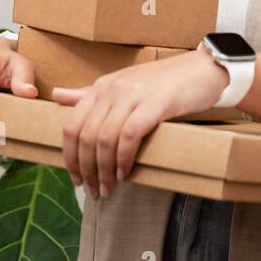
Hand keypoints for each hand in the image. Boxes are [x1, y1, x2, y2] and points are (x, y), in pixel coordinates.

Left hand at [52, 50, 229, 198]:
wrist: (203, 69)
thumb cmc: (165, 83)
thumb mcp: (124, 85)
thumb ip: (90, 94)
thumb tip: (57, 96)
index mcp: (102, 86)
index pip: (71, 125)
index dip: (70, 157)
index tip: (77, 179)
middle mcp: (113, 89)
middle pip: (86, 136)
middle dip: (87, 169)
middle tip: (94, 191)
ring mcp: (134, 95)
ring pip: (105, 139)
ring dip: (104, 170)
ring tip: (109, 188)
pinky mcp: (156, 103)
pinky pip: (129, 136)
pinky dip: (124, 158)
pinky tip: (125, 172)